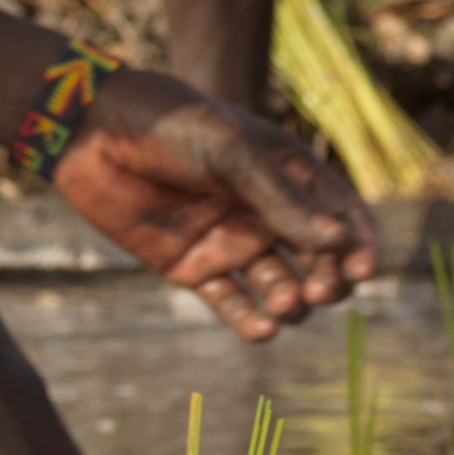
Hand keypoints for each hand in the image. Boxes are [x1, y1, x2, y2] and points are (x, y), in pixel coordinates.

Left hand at [49, 70, 373, 339]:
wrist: (91, 133)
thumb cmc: (167, 125)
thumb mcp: (229, 149)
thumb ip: (279, 196)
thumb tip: (337, 241)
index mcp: (286, 173)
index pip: (343, 216)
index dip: (359, 245)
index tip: (362, 270)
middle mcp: (265, 212)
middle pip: (319, 259)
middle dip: (328, 280)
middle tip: (315, 290)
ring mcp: (230, 241)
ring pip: (281, 287)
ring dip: (291, 302)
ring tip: (283, 302)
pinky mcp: (193, 266)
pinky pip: (233, 304)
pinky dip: (252, 321)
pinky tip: (261, 329)